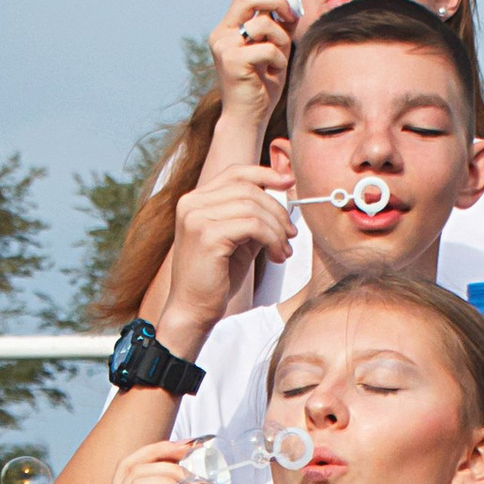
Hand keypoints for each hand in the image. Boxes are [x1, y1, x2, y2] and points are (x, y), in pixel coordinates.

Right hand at [163, 153, 296, 351]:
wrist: (192, 310)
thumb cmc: (215, 278)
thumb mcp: (237, 239)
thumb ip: (253, 216)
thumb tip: (283, 193)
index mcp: (195, 200)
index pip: (235, 172)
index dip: (265, 173)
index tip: (289, 182)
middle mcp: (191, 204)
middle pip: (248, 189)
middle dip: (277, 210)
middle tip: (291, 234)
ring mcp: (196, 218)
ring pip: (253, 207)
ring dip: (277, 230)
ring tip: (284, 251)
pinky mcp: (207, 235)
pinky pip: (253, 226)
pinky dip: (272, 240)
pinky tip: (276, 257)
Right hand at [206, 0, 294, 137]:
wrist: (248, 117)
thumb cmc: (261, 84)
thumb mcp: (275, 48)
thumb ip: (280, 25)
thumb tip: (293, 1)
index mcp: (228, 28)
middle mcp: (221, 34)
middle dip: (278, 1)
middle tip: (293, 16)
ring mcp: (224, 47)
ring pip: (264, 24)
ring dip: (282, 40)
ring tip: (280, 58)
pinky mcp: (232, 60)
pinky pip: (268, 48)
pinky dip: (278, 60)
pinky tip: (272, 73)